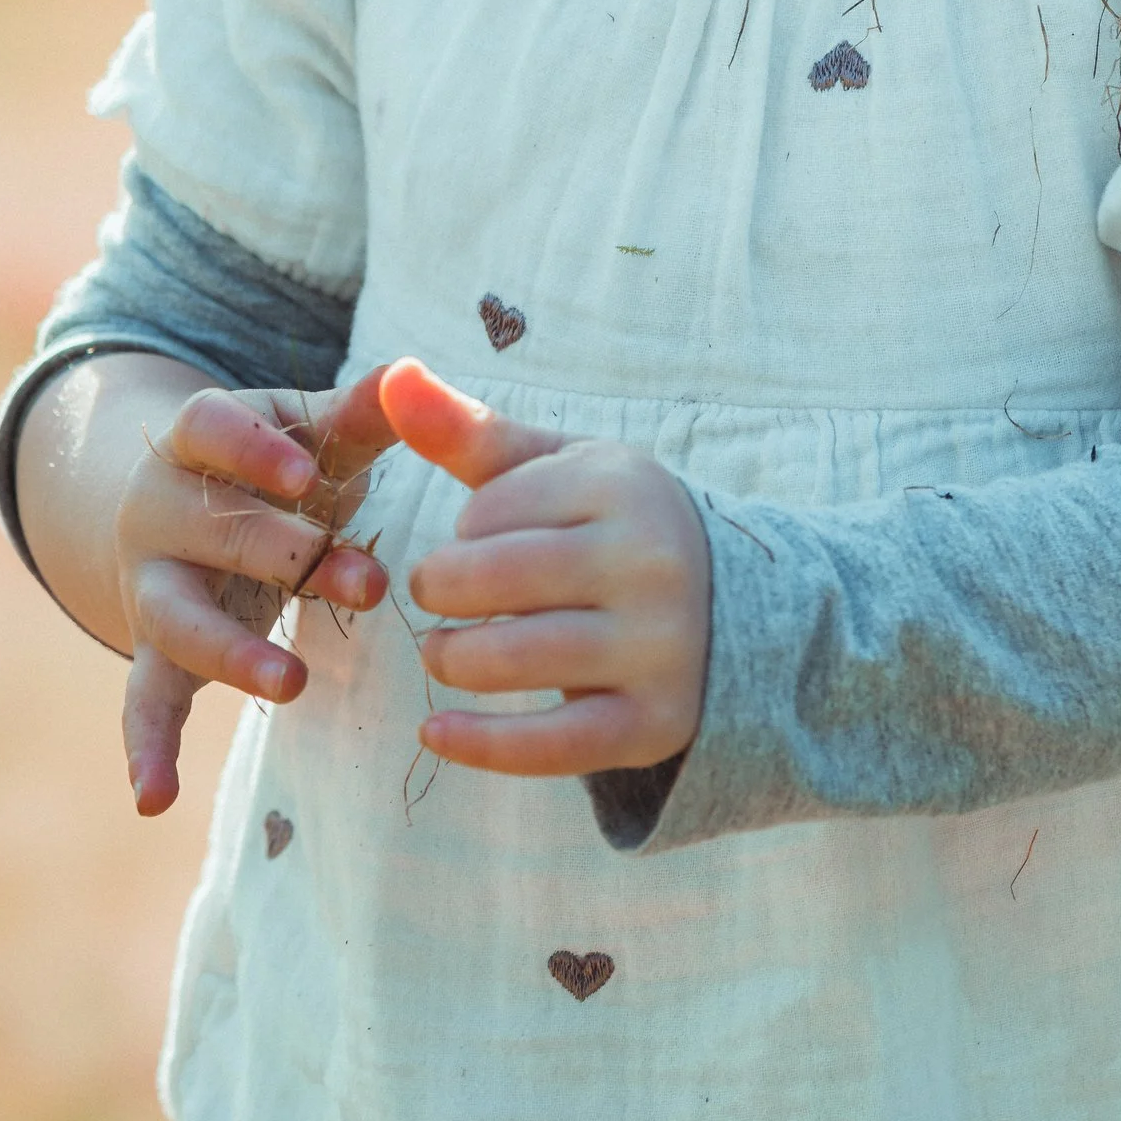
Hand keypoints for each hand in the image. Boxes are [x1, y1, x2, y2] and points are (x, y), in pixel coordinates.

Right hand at [116, 371, 398, 815]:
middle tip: (369, 585)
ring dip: (233, 654)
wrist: (190, 503)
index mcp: (196, 439)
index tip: (303, 475)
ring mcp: (152, 584)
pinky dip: (147, 749)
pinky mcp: (155, 648)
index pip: (207, 431)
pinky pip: (143, 699)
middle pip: (214, 533)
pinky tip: (155, 798)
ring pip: (178, 618)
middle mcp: (159, 511)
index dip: (249, 451)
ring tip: (293, 684)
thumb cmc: (279, 464)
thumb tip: (413, 375)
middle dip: (290, 558)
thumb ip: (358, 411)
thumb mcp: (312, 430)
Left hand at [384, 358, 710, 778]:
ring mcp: (659, 647)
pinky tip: (434, 731)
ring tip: (445, 654)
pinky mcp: (655, 723)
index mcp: (625, 487)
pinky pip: (551, 745)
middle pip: (493, 582)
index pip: (488, 512)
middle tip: (440, 599)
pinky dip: (479, 743)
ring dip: (452, 660)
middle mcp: (650, 562)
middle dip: (442, 592)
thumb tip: (390, 374)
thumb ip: (468, 430)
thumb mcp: (557, 469)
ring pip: (512, 660)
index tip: (485, 540)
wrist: (729, 610)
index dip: (462, 532)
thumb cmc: (612, 528)